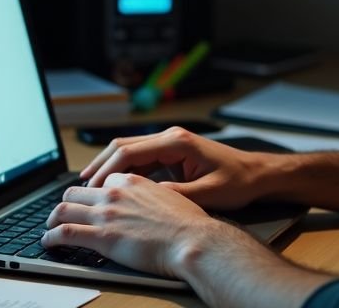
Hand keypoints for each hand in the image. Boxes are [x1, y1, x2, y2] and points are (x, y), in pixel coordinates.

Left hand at [43, 172, 227, 277]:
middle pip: (76, 190)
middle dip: (67, 202)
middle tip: (63, 213)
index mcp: (133, 181)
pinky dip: (50, 237)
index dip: (95, 190)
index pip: (103, 179)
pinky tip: (48, 242)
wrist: (194, 241)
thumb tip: (149, 200)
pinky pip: (64, 233)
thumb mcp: (174, 196)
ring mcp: (106, 213)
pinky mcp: (101, 235)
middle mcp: (115, 192)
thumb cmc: (191, 225)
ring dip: (51, 218)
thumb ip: (155, 193)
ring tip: (48, 228)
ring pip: (63, 208)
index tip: (92, 201)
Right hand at [80, 127, 275, 209]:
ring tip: (90, 187)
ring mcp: (170, 143)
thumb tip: (146, 201)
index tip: (92, 188)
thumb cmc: (238, 182)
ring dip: (109, 168)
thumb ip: (177, 197)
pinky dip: (124, 172)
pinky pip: (140, 159)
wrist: (257, 174)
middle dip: (100, 165)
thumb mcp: (208, 194)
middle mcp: (170, 138)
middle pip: (123, 146)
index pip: (130, 152)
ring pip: (129, 151)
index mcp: (176, 142)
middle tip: (81, 186)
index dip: (107, 171)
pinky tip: (113, 187)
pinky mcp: (172, 153)